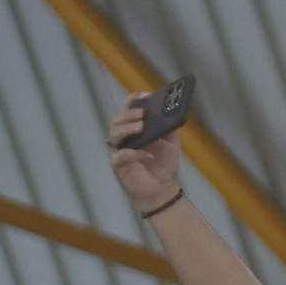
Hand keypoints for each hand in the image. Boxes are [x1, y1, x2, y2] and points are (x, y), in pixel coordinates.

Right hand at [108, 93, 181, 210]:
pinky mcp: (118, 165)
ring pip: (114, 134)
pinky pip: (120, 156)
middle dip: (129, 114)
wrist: (164, 189)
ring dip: (127, 128)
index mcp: (135, 128)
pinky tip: (147, 154)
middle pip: (118, 119)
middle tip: (142, 114)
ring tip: (141, 127)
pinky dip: (134, 153)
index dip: (134, 100)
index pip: (129, 109)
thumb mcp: (171, 143)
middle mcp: (124, 137)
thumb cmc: (164, 165)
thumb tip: (169, 113)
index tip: (145, 95)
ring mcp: (119, 150)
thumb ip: (169, 128)